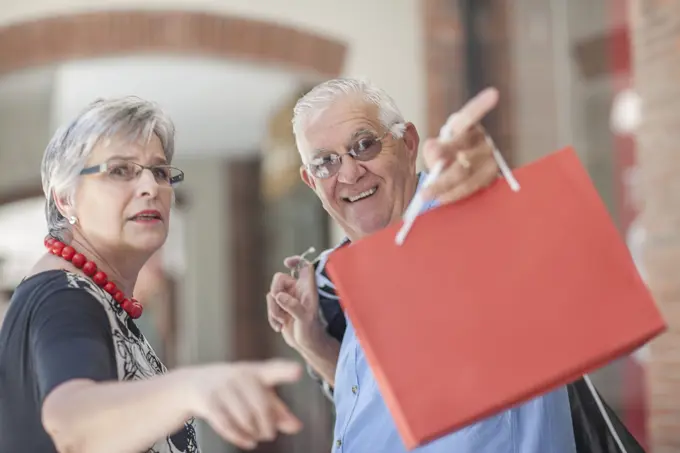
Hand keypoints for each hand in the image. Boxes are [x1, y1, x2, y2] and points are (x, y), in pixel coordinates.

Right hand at [186, 360, 302, 449]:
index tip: (298, 370)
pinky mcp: (209, 401)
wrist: (194, 383)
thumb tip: (297, 426)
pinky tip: (249, 442)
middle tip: (270, 433)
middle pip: (262, 406)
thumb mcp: (257, 393)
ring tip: (258, 435)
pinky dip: (240, 437)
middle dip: (268, 425)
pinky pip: (227, 425)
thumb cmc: (235, 388)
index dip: (286, 371)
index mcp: (258, 371)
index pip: (274, 370)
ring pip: (246, 419)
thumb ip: (278, 410)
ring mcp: (223, 387)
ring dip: (255, 433)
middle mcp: (241, 375)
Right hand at [266, 256, 327, 352]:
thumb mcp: (304, 319)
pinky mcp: (280, 307)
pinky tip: (279, 327)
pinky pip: (269, 304)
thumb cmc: (311, 331)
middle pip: (279, 278)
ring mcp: (288, 298)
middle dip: (275, 294)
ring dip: (273, 309)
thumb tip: (278, 296)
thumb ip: (293, 306)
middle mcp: (298, 290)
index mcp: (307, 288)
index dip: (296, 260)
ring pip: (272, 294)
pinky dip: (271, 317)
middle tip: (279, 306)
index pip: (304, 267)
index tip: (286, 263)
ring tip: (283, 321)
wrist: (306, 345)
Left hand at [421, 87, 500, 203]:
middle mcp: (482, 140)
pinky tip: (442, 198)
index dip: (482, 105)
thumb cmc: (447, 154)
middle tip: (426, 182)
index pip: (472, 115)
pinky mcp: (493, 175)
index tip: (493, 94)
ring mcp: (490, 158)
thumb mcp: (436, 147)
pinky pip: (473, 186)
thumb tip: (436, 156)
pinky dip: (455, 193)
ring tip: (428, 195)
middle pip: (465, 153)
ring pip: (467, 173)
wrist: (462, 170)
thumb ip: (433, 149)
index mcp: (468, 126)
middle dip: (444, 167)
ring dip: (445, 185)